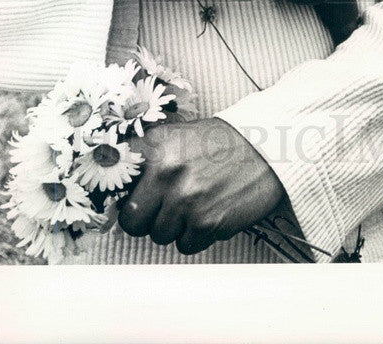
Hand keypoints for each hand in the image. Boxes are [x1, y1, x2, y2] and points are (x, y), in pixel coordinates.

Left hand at [117, 118, 284, 253]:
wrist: (268, 148)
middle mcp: (165, 172)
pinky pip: (185, 245)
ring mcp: (185, 199)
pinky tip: (210, 212)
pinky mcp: (207, 222)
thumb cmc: (223, 143)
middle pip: (131, 220)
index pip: (115, 181)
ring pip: (159, 235)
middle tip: (164, 207)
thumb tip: (121, 187)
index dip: (121, 195)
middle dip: (145, 218)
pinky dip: (196, 236)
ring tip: (195, 204)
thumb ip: (149, 157)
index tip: (128, 199)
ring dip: (174, 227)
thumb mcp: (179, 136)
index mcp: (155, 146)